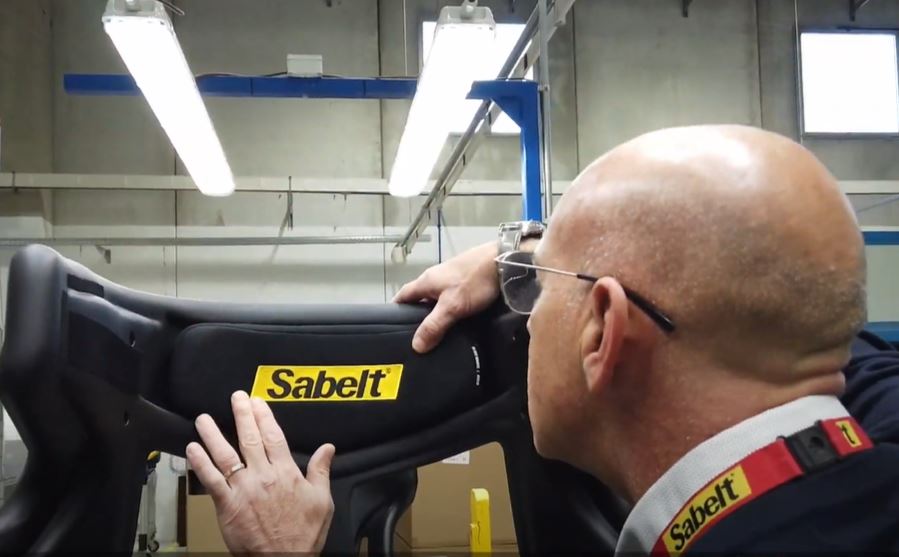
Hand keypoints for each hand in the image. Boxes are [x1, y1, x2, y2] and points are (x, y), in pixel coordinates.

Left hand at [186, 391, 334, 555]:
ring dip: (213, 434)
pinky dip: (200, 463)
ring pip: (226, 455)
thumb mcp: (322, 501)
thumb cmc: (303, 535)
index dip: (264, 416)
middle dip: (241, 415)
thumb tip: (328, 448)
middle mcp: (263, 476)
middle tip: (235, 397)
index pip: (274, 436)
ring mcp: (243, 489)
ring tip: (204, 418)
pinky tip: (192, 449)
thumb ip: (321, 471)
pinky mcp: (228, 505)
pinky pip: (211, 480)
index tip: (258, 401)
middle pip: (250, 438)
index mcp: (286, 473)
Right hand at [393, 241, 499, 352]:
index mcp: (426, 281)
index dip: (394, 311)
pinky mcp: (466, 282)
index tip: (390, 328)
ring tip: (435, 335)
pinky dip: (449, 311)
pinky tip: (455, 323)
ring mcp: (451, 279)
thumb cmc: (474, 281)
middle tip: (416, 338)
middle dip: (416, 317)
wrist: (504, 262)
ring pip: (436, 300)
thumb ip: (434, 325)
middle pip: (418, 299)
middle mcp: (435, 279)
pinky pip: (450, 299)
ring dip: (434, 314)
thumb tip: (416, 346)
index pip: (402, 296)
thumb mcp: (452, 306)